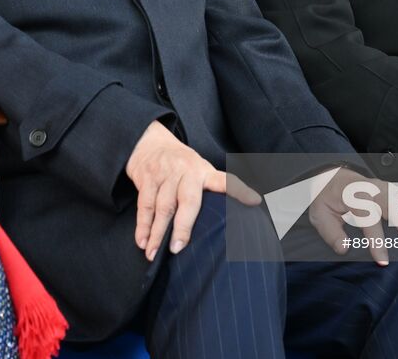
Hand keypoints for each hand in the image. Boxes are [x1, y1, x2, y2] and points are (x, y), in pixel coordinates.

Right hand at [125, 121, 260, 260]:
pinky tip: (142, 242)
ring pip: (161, 207)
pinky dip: (142, 226)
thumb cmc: (180, 164)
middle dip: (183, 226)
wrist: (149, 142)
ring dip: (157, 233)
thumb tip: (239, 211)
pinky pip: (145, 205)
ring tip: (154, 254)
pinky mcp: (146, 178)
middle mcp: (186, 171)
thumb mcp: (199, 169)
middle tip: (178, 248)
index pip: (224, 181)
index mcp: (204, 171)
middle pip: (187, 201)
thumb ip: (212, 189)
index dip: (239, 191)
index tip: (254, 201)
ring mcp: (165, 174)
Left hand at [307, 168, 397, 264]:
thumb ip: (330, 232)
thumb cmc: (327, 199)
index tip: (383, 261)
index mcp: (353, 195)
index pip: (367, 218)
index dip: (375, 240)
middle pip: (392, 203)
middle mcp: (373, 188)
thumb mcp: (319, 214)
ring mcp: (386, 188)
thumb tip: (343, 248)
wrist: (330, 177)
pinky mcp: (395, 190)